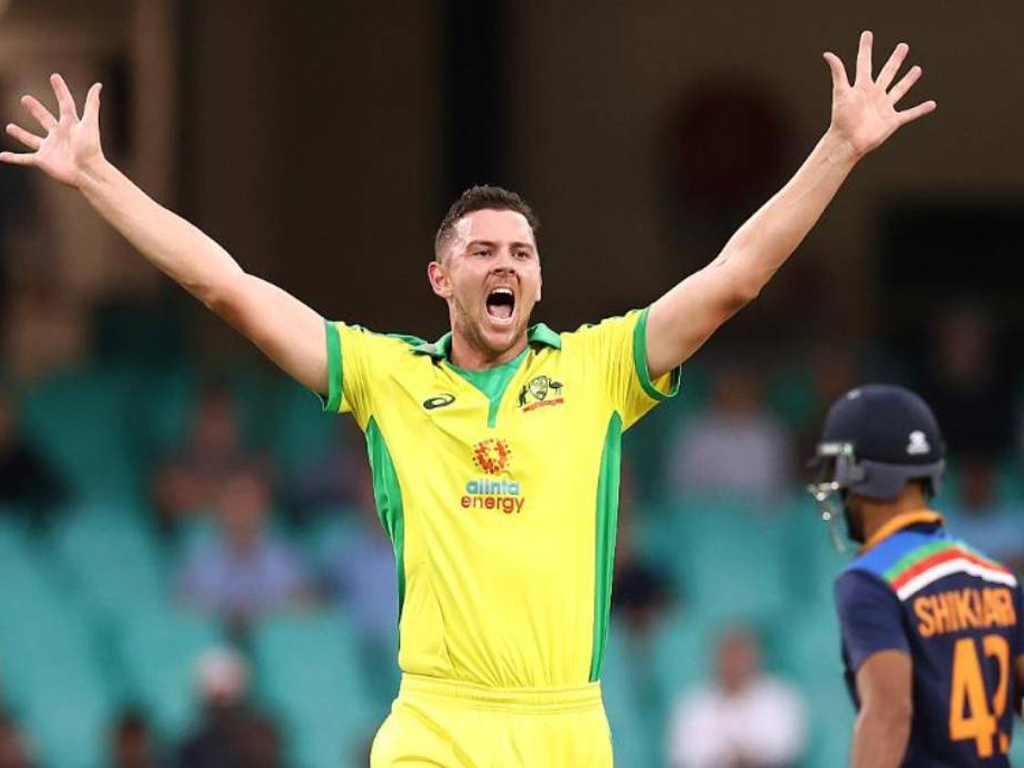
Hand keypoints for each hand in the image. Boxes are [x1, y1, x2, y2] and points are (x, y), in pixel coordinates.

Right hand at [1, 74, 104, 187]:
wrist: (88, 172)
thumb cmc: (91, 148)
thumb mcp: (89, 124)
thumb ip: (92, 104)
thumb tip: (98, 85)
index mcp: (70, 124)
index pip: (64, 103)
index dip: (60, 90)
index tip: (54, 77)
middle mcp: (58, 135)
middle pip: (45, 119)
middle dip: (35, 109)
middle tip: (25, 99)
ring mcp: (49, 148)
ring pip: (31, 139)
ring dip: (21, 134)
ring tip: (9, 127)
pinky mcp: (42, 160)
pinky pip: (24, 159)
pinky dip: (13, 158)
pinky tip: (2, 156)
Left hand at [823, 31, 935, 158]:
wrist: (847, 141)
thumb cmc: (842, 118)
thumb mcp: (841, 92)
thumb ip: (838, 72)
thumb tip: (827, 54)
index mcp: (863, 87)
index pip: (864, 63)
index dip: (865, 49)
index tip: (867, 35)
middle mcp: (875, 94)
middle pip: (888, 72)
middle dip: (895, 60)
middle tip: (903, 46)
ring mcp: (884, 107)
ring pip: (899, 90)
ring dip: (908, 80)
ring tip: (917, 69)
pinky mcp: (892, 120)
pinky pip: (909, 114)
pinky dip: (920, 110)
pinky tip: (931, 104)